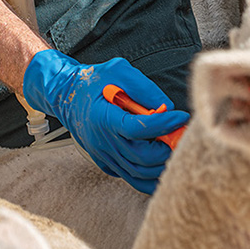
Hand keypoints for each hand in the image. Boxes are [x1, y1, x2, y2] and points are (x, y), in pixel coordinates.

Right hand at [22, 51, 188, 192]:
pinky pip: (132, 178)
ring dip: (163, 164)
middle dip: (168, 148)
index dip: (163, 125)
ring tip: (174, 147)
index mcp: (104, 117)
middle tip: (181, 135)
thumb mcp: (119, 70)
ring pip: (139, 173)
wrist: (67, 96)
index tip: (182, 116)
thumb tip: (167, 108)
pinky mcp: (106, 163)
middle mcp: (103, 141)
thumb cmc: (95, 82)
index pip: (138, 128)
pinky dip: (151, 176)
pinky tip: (163, 163)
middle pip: (142, 157)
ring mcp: (104, 155)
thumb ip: (144, 88)